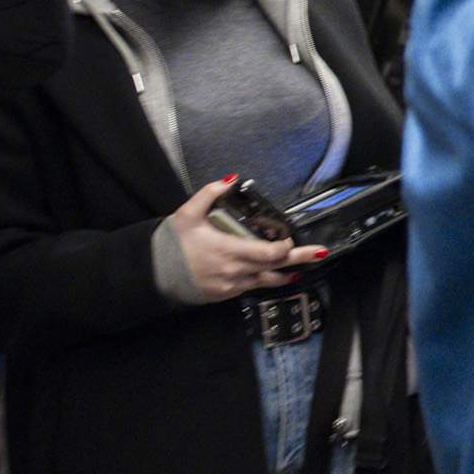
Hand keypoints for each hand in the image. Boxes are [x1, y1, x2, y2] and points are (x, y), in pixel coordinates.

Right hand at [166, 178, 322, 300]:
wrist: (153, 274)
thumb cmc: (171, 243)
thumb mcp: (187, 214)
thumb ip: (210, 194)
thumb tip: (231, 178)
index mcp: (229, 250)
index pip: (269, 253)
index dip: (285, 247)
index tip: (289, 237)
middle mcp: (235, 271)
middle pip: (276, 268)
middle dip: (300, 260)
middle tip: (320, 253)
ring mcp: (231, 286)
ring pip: (267, 281)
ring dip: (286, 274)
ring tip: (302, 268)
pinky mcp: (225, 295)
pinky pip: (251, 287)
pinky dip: (265, 280)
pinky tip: (274, 275)